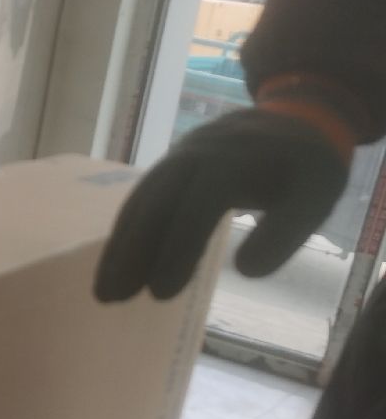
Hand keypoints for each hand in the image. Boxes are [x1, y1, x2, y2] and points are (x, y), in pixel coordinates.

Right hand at [94, 107, 350, 302]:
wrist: (293, 120)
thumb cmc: (306, 168)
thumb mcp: (316, 197)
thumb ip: (286, 233)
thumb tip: (245, 270)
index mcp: (234, 160)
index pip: (197, 207)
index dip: (177, 250)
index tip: (161, 294)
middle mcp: (197, 154)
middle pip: (155, 202)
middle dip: (131, 251)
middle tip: (112, 298)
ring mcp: (178, 158)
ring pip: (141, 201)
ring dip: (119, 247)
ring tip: (103, 292)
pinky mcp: (169, 170)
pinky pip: (141, 200)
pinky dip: (125, 234)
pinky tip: (115, 267)